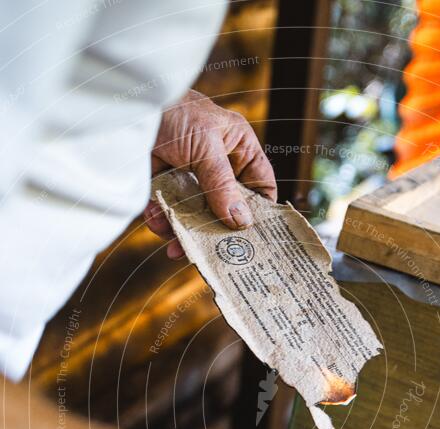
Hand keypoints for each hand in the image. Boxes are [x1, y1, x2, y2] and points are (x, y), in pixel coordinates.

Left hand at [144, 90, 276, 258]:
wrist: (121, 104)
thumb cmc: (174, 109)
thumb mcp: (205, 146)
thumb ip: (222, 184)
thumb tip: (241, 221)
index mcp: (237, 147)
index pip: (260, 185)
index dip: (260, 212)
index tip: (255, 240)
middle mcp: (217, 164)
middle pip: (226, 208)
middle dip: (214, 229)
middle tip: (210, 253)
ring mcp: (189, 174)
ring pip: (195, 214)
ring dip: (183, 229)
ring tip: (172, 242)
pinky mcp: (163, 182)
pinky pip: (168, 209)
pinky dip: (160, 218)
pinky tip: (153, 218)